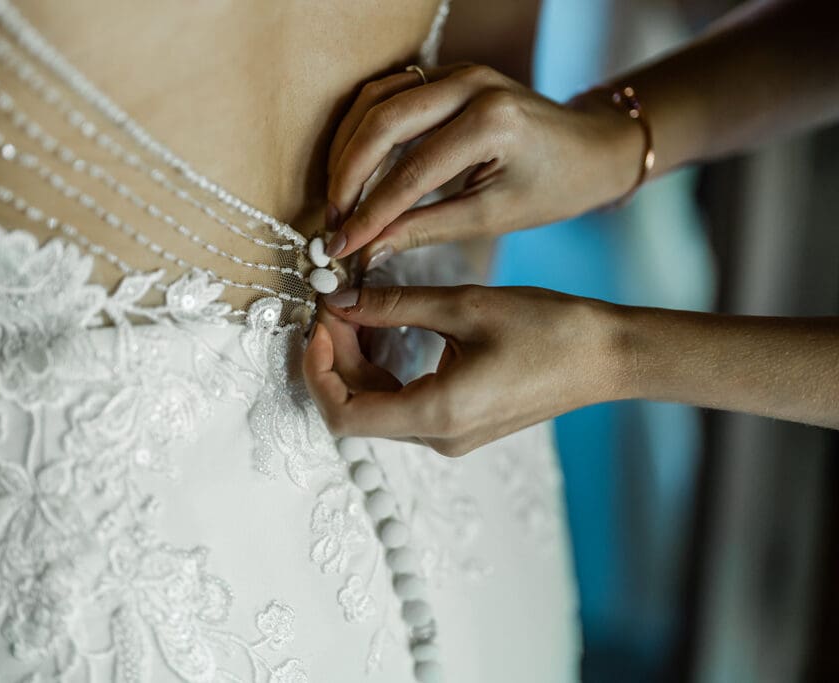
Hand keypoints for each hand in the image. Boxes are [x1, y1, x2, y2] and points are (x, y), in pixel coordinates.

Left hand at [302, 285, 625, 455]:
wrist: (609, 356)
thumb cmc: (548, 328)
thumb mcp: (464, 306)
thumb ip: (392, 305)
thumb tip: (338, 299)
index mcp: (438, 415)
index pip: (344, 416)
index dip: (318, 372)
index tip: (319, 324)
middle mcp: (439, 438)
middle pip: (358, 409)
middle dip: (337, 356)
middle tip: (335, 301)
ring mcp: (450, 436)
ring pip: (378, 406)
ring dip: (358, 361)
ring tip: (356, 309)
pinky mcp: (460, 425)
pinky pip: (404, 403)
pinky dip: (384, 370)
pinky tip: (385, 329)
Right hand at [323, 64, 643, 267]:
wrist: (592, 147)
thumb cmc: (553, 187)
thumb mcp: (492, 217)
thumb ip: (425, 230)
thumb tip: (367, 250)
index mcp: (491, 122)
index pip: (410, 172)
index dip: (370, 214)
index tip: (342, 246)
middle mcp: (471, 84)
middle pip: (382, 122)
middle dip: (347, 175)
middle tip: (332, 219)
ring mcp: (457, 70)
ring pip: (377, 99)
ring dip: (348, 147)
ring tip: (337, 195)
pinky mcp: (447, 73)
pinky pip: (389, 91)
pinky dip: (363, 127)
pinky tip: (352, 163)